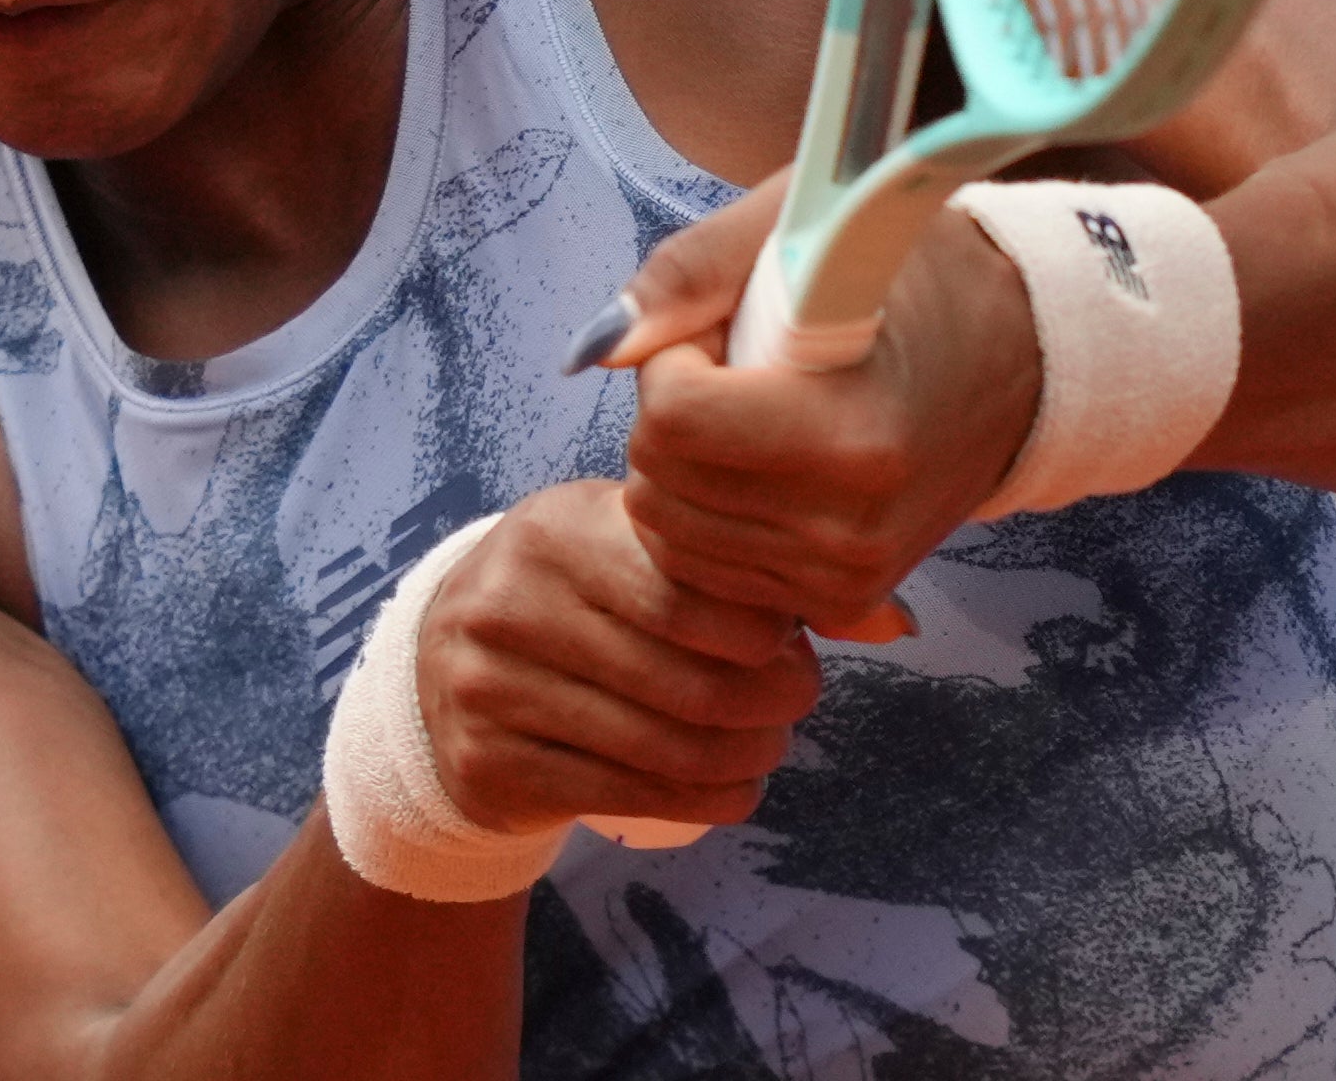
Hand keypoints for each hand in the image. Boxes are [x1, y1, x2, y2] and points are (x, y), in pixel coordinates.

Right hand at [417, 481, 820, 833]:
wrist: (443, 664)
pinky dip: (707, 803)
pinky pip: (630, 796)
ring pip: (667, 749)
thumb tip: (892, 623)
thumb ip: (745, 574)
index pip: (690, 595)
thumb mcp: (635, 551)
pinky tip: (731, 789)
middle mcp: (509, 604)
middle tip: (794, 705)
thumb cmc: (577, 597)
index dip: (766, 634)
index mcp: (554, 531)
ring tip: (765, 746)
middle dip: (772, 705)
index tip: (791, 644)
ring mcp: (490, 689)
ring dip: (746, 760)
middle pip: (690, 682)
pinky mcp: (491, 764)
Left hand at [595, 179, 1042, 635]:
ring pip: (664, 531)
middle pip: (657, 480)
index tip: (726, 332)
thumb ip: (686, 276)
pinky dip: (703, 516)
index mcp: (850, 434)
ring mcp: (844, 575)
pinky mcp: (838, 600)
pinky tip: (759, 470)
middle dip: (671, 413)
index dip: (677, 360)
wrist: (1015, 356)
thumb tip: (593, 348)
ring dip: (683, 466)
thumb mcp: (797, 228)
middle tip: (740, 372)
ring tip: (757, 416)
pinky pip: (700, 570)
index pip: (671, 420)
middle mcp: (850, 525)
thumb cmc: (903, 278)